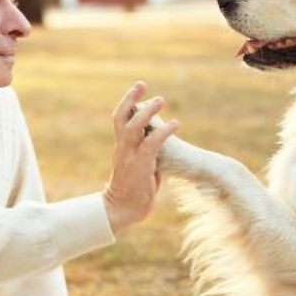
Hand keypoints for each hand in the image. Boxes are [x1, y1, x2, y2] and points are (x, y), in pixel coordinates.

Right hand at [103, 82, 178, 233]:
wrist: (122, 210)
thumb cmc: (134, 189)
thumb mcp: (139, 164)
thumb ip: (146, 150)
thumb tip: (158, 140)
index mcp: (121, 147)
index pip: (119, 119)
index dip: (127, 102)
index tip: (138, 89)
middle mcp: (123, 148)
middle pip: (121, 117)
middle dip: (130, 99)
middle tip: (142, 84)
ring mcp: (130, 157)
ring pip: (133, 128)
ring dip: (147, 112)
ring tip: (161, 99)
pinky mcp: (141, 166)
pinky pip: (151, 144)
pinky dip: (164, 132)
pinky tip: (176, 123)